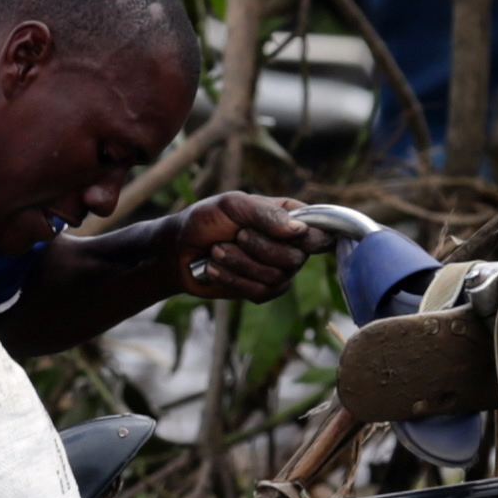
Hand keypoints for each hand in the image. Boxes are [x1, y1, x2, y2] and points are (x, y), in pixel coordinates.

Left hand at [173, 193, 312, 301]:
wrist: (178, 251)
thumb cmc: (206, 221)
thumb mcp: (232, 205)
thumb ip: (266, 214)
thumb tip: (298, 231)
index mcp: (290, 217)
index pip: (318, 231)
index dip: (308, 238)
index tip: (290, 235)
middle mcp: (290, 245)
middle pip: (296, 258)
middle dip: (260, 248)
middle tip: (237, 236)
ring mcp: (278, 270)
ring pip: (276, 277)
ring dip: (240, 263)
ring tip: (217, 251)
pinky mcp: (262, 291)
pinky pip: (259, 292)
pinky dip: (233, 278)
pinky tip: (215, 268)